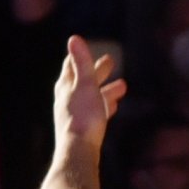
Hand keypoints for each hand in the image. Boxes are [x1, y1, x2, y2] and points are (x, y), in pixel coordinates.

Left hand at [53, 34, 126, 149]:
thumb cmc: (82, 117)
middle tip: (111, 62)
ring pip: (92, 97)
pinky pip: (96, 112)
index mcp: (65, 86)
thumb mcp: (85, 85)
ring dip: (106, 90)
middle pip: (83, 81)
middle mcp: (67, 99)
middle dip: (98, 72)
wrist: (78, 151)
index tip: (88, 49)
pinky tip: (113, 107)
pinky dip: (105, 106)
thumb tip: (74, 38)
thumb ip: (82, 63)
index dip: (80, 56)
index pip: (71, 65)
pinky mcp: (83, 129)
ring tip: (123, 86)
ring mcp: (75, 115)